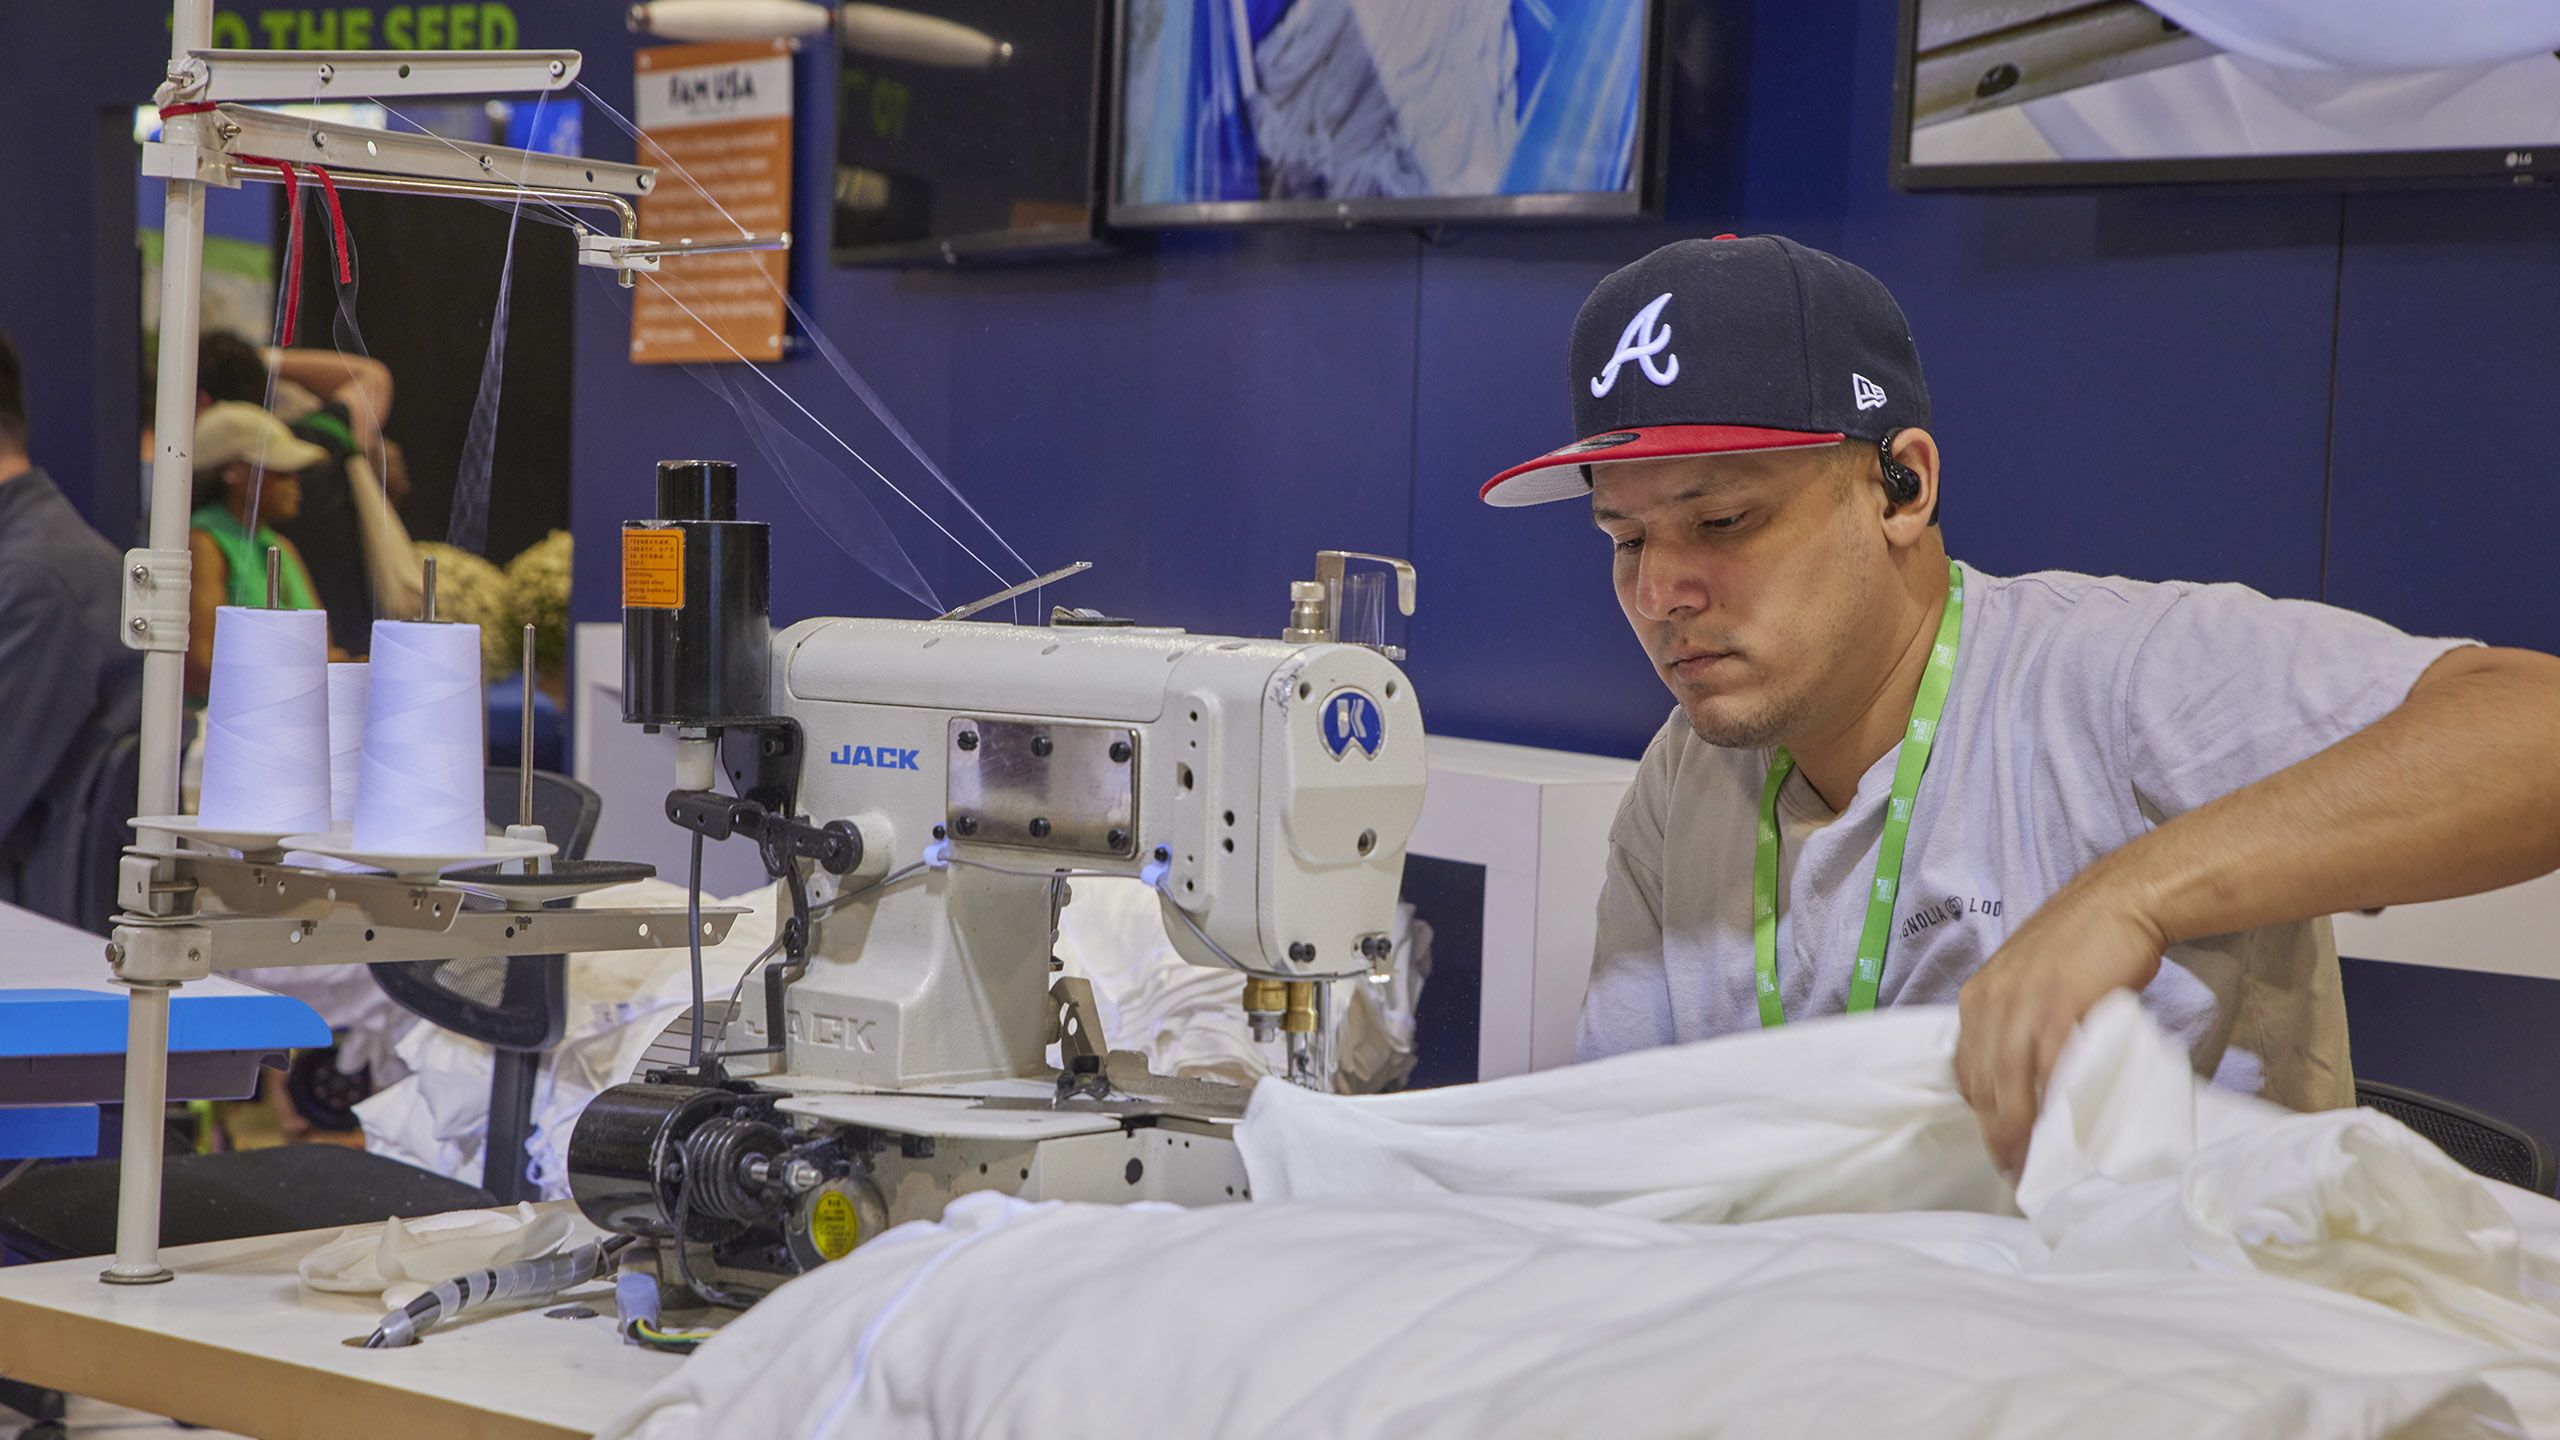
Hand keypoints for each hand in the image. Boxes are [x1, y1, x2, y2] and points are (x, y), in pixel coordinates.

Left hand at [1954, 880, 2165, 1179]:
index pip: (1964, 1068)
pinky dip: (2047, 1107)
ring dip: (2014, 1131)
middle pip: (1979, 1083)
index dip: (1980, 1110)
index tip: (1997, 1142)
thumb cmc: (2083, 943)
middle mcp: (1989, 1002)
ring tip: (2029, 1165)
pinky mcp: (2057, 1009)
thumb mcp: (2031, 981)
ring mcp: (2020, 1006)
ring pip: (2004, 1085)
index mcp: (1978, 997)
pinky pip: (2044, 1070)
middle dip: (1993, 1132)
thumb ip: (2020, 1020)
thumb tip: (2029, 1072)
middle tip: (2013, 1169)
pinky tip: (2055, 1132)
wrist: (2120, 901)